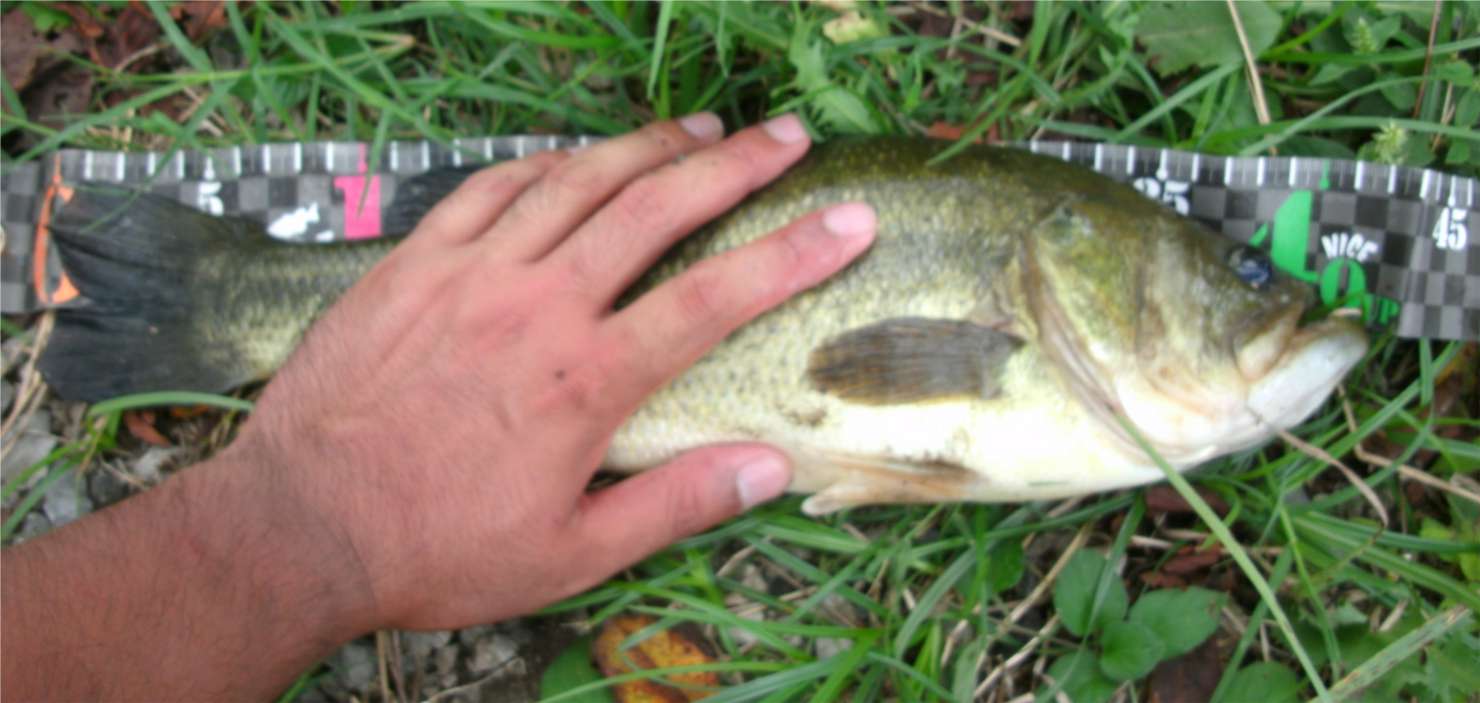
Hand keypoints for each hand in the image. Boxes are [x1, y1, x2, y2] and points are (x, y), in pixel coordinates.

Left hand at [227, 113, 876, 630]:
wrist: (298, 525)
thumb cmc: (439, 549)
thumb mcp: (569, 555)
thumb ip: (673, 505)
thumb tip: (768, 467)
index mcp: (586, 380)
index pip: (715, 297)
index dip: (792, 253)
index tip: (849, 220)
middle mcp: (537, 306)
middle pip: (653, 208)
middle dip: (732, 164)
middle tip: (786, 136)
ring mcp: (470, 273)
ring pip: (575, 181)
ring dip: (646, 146)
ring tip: (698, 127)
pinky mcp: (413, 262)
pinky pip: (489, 188)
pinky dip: (544, 163)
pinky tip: (574, 157)